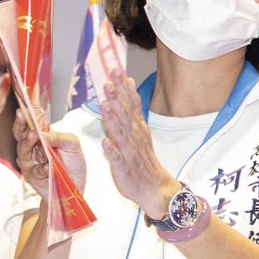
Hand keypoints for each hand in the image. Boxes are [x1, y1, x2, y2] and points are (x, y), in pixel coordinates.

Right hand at [13, 108, 84, 197]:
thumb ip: (60, 137)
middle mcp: (34, 147)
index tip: (25, 105)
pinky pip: (33, 170)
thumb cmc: (73, 165)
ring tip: (33, 136)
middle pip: (21, 134)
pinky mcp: (32, 176)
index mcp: (43, 137)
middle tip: (21, 115)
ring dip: (27, 142)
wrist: (75, 189)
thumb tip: (44, 133)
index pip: (32, 123)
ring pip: (23, 150)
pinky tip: (47, 166)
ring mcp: (31, 162)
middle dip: (20, 124)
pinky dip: (40, 167)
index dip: (28, 114)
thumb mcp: (73, 145)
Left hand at [98, 73, 176, 215]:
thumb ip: (131, 108)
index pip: (130, 103)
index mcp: (136, 127)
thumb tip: (128, 85)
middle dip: (117, 98)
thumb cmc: (142, 160)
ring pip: (120, 133)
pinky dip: (112, 151)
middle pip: (125, 114)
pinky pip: (117, 158)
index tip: (117, 71)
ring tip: (105, 105)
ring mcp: (129, 151)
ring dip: (113, 119)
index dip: (123, 87)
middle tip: (110, 81)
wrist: (153, 187)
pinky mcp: (123, 167)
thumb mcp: (139, 130)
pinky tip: (106, 143)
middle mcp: (133, 136)